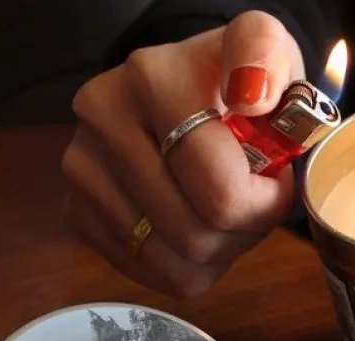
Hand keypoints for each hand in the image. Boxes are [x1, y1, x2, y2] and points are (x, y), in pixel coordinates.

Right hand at [62, 11, 303, 296]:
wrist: (178, 93)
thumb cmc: (233, 83)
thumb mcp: (266, 51)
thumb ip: (266, 57)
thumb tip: (250, 96)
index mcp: (154, 82)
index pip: (222, 195)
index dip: (266, 207)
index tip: (276, 185)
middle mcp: (104, 124)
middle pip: (198, 239)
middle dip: (244, 231)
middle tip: (252, 200)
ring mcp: (83, 173)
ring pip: (178, 267)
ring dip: (220, 251)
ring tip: (225, 211)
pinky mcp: (78, 213)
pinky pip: (154, 275)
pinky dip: (190, 265)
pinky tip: (197, 224)